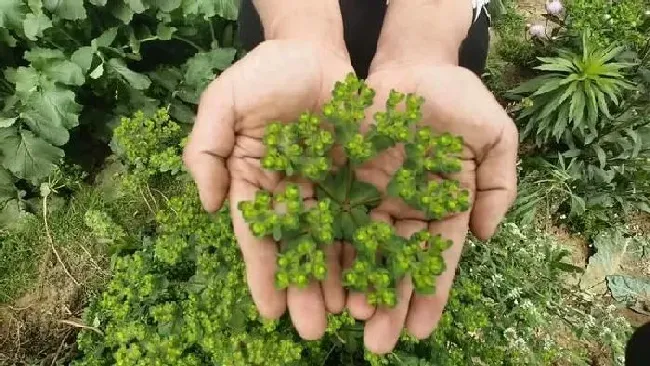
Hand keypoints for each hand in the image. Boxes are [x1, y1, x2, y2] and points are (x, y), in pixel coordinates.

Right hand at [183, 40, 352, 339]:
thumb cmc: (263, 74)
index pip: (257, 236)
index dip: (263, 273)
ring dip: (339, 279)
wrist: (311, 49)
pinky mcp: (358, 177)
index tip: (271, 310)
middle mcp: (290, 194)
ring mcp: (326, 188)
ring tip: (348, 315)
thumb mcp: (222, 104)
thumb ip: (206, 151)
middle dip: (304, 289)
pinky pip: (364, 216)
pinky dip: (368, 246)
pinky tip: (374, 276)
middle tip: (313, 329)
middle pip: (298, 249)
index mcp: (254, 183)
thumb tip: (207, 205)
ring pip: (333, 241)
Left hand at [350, 64, 518, 353]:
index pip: (436, 258)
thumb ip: (498, 185)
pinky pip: (330, 216)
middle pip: (394, 263)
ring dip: (353, 284)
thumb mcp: (494, 135)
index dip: (429, 293)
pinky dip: (326, 247)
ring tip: (346, 320)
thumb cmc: (457, 98)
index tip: (420, 329)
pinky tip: (321, 278)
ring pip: (359, 247)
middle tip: (377, 343)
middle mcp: (404, 208)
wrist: (412, 64)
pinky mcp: (340, 178)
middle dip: (387, 302)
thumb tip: (486, 234)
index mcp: (441, 205)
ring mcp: (370, 195)